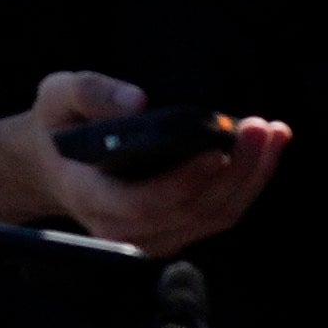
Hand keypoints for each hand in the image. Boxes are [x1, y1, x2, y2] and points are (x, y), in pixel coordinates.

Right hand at [12, 69, 291, 251]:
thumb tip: (138, 101)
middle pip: (193, 210)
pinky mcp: (178, 229)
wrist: (55, 163)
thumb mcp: (57, 96)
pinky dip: (249, 181)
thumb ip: (90, 93)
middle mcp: (124, 228)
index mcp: (90, 197)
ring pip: (216, 215)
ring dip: (251, 175)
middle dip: (235, 170)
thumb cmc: (60, 126)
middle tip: (257, 127)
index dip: (183, 182)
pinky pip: (222, 212)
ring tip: (271, 132)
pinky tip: (266, 147)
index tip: (215, 151)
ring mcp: (154, 235)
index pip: (142, 203)